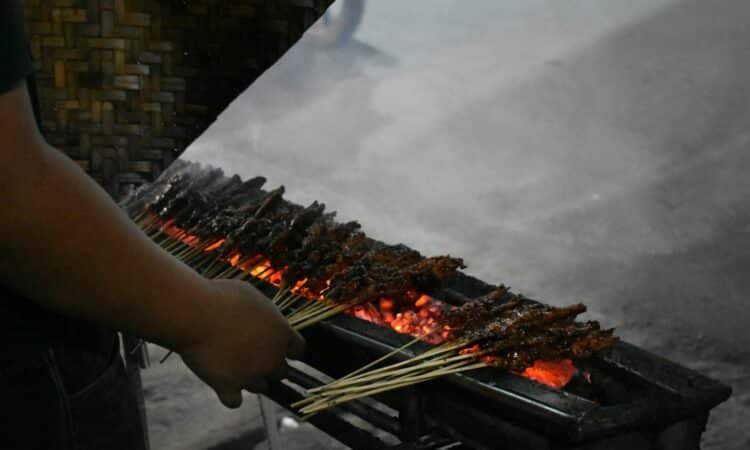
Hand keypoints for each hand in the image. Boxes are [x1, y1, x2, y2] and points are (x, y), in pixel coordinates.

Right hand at [177, 278, 304, 407]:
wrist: (196, 314)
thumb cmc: (222, 298)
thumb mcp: (252, 296)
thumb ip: (265, 314)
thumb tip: (265, 318)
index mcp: (282, 333)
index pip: (299, 349)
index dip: (288, 348)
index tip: (278, 346)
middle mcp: (272, 358)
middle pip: (281, 372)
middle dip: (268, 364)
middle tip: (250, 353)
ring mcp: (251, 375)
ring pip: (260, 387)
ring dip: (249, 378)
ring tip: (232, 363)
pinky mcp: (228, 387)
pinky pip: (234, 401)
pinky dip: (229, 394)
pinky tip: (221, 382)